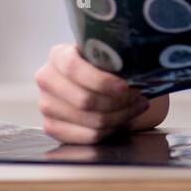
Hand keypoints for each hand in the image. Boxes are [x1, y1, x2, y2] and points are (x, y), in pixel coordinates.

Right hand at [35, 42, 169, 143]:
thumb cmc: (102, 65)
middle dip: (119, 102)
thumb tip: (144, 65)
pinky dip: (111, 130)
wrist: (90, 80)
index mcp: (58, 56)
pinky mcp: (52, 127)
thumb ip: (114, 56)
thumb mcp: (104, 53)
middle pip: (85, 100)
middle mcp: (47, 80)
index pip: (74, 69)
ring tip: (137, 106)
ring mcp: (46, 106)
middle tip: (140, 97)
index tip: (126, 86)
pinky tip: (124, 119)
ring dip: (121, 116)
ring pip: (90, 120)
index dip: (102, 80)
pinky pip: (88, 137)